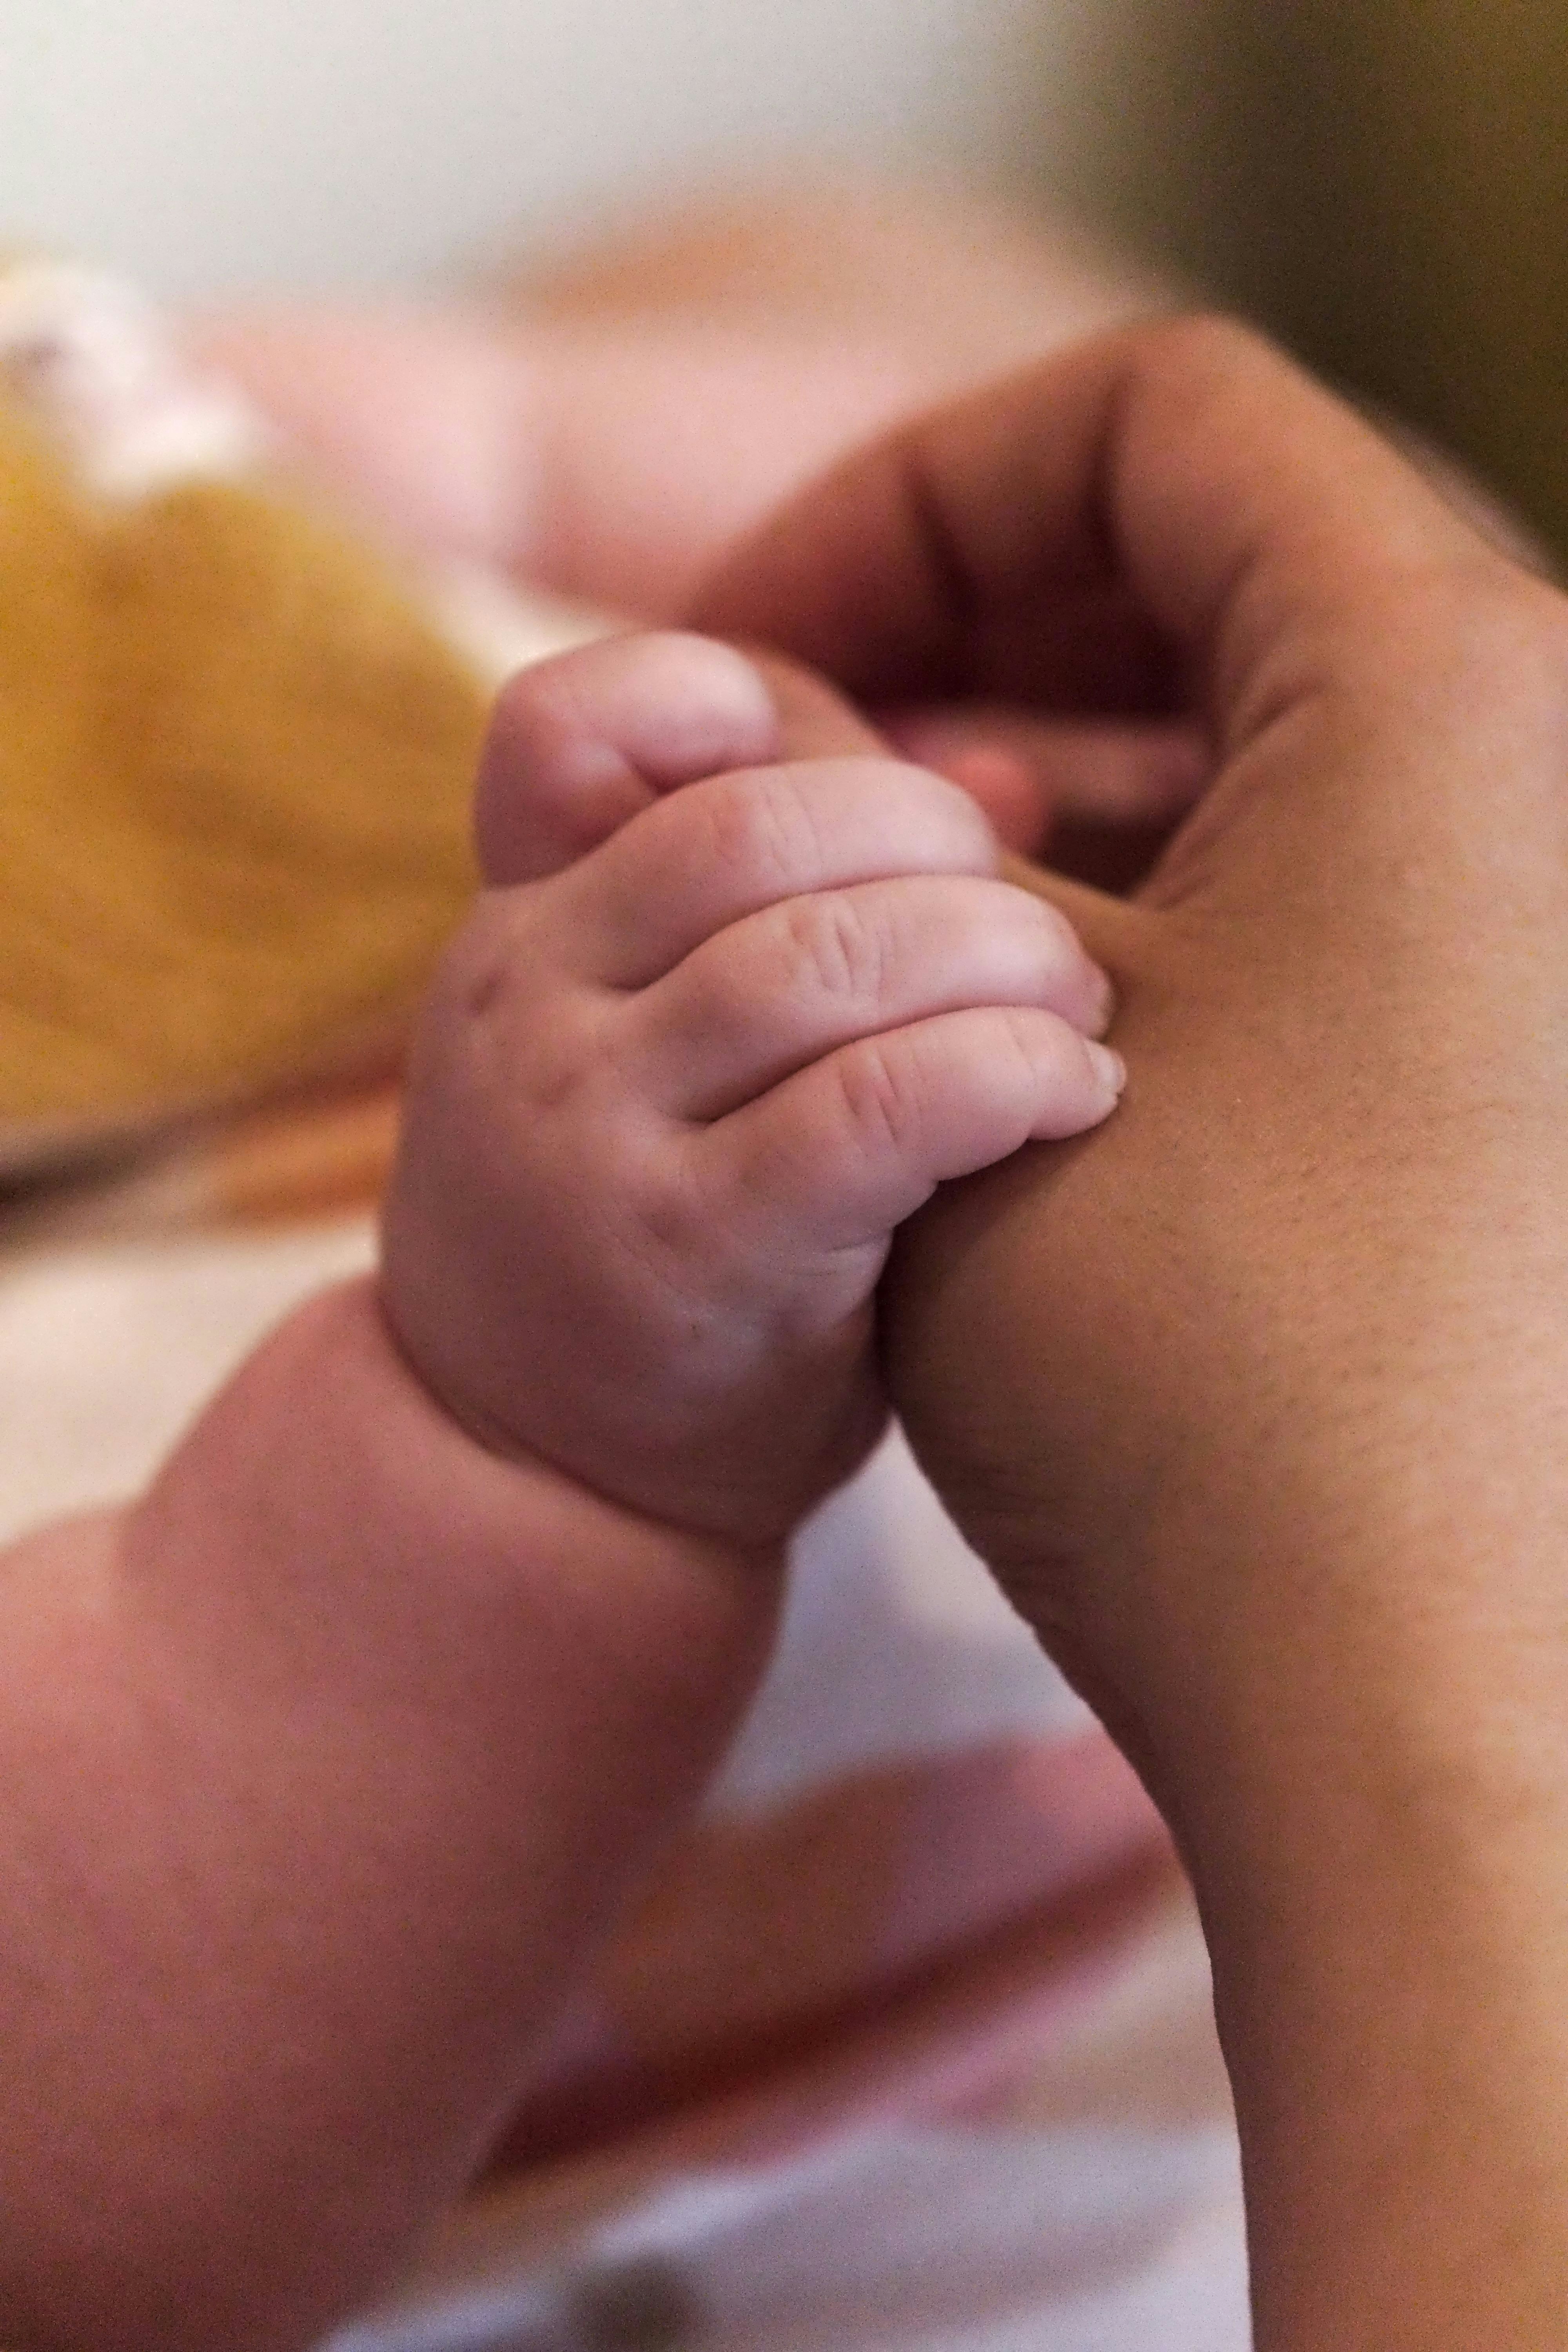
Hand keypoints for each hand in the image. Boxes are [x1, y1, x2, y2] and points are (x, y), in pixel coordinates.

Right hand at [381, 632, 1120, 1547]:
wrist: (538, 1483)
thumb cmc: (659, 1233)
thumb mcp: (660, 1050)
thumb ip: (791, 903)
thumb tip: (1013, 774)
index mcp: (518, 927)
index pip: (571, 723)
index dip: (735, 700)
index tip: (885, 775)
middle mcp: (525, 1005)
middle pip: (762, 823)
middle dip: (943, 848)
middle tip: (1038, 926)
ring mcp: (592, 1134)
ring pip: (827, 955)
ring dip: (1002, 960)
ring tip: (1079, 1013)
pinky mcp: (688, 1261)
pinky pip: (877, 1107)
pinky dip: (1007, 1076)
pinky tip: (1073, 1097)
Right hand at [696, 318, 1567, 2346]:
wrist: (1421, 1711)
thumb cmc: (1202, 1377)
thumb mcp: (976, 1040)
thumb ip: (859, 820)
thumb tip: (739, 699)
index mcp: (1443, 678)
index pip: (1152, 418)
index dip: (913, 493)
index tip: (758, 642)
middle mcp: (1547, 755)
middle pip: (1226, 557)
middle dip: (978, 629)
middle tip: (801, 755)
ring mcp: (1556, 904)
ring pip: (1273, 721)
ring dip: (1061, 765)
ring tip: (894, 884)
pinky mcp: (1533, 1037)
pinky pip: (1328, 860)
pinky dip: (1162, 873)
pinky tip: (1025, 982)